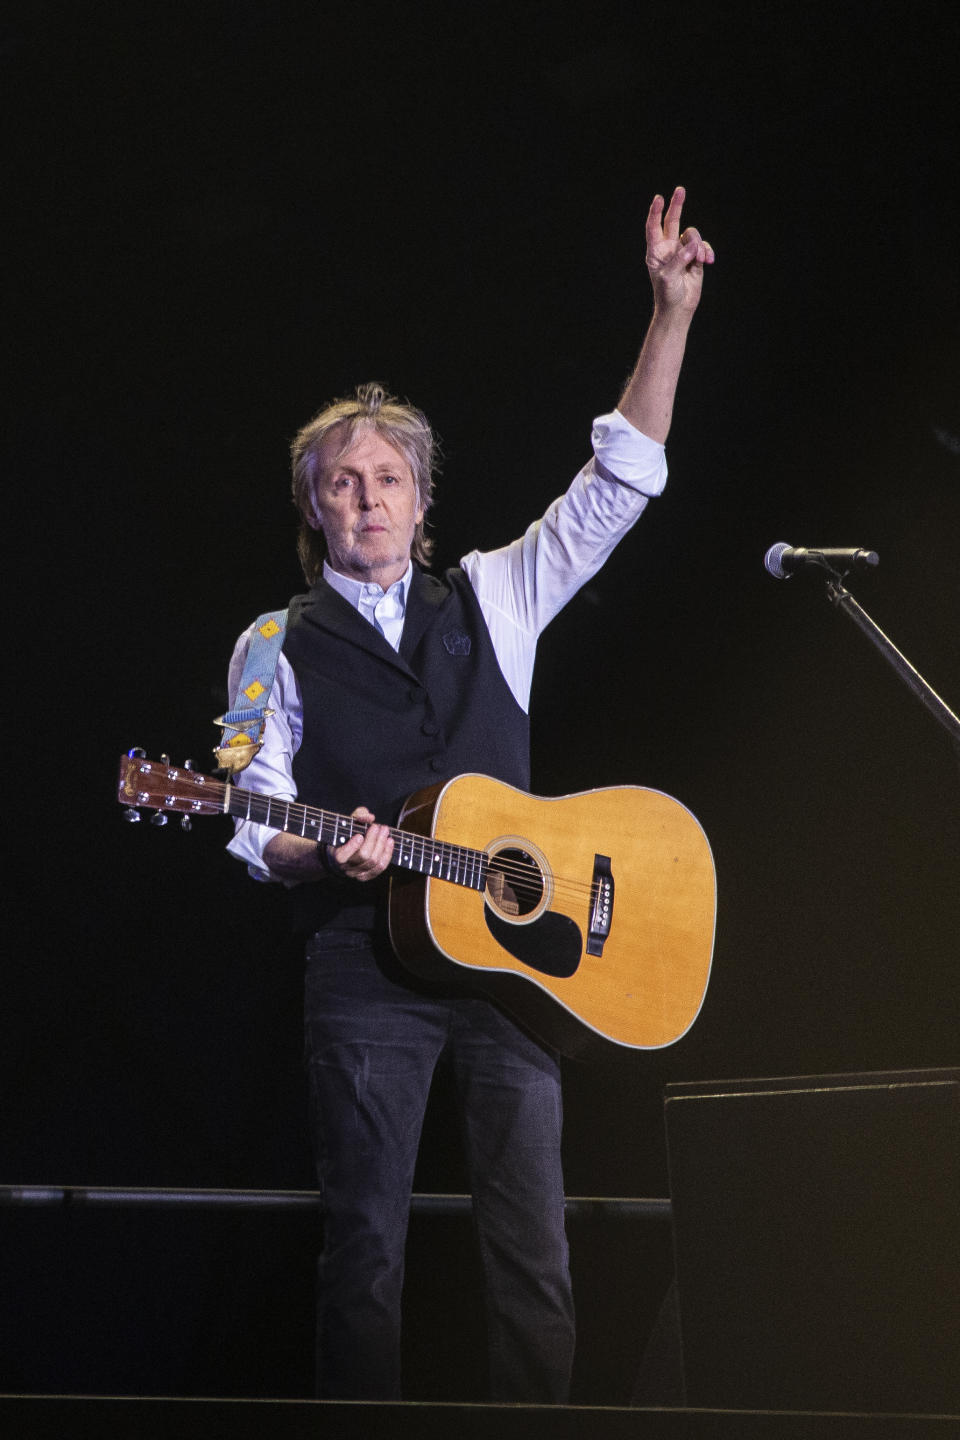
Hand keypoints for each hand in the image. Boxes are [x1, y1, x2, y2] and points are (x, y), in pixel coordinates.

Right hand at [327, 805, 393, 881]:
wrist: (340, 854)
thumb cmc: (345, 835)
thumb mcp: (347, 822)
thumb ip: (357, 816)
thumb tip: (370, 817)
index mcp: (336, 855)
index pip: (342, 856)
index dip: (352, 847)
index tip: (359, 836)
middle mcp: (345, 867)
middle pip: (363, 856)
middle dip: (373, 840)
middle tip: (380, 827)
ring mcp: (356, 873)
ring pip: (373, 862)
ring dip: (382, 846)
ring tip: (386, 832)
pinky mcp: (366, 876)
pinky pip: (380, 867)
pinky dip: (387, 854)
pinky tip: (390, 842)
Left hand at [645, 186, 714, 316]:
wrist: (679, 308)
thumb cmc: (667, 294)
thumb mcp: (668, 277)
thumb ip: (679, 259)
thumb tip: (693, 245)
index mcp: (655, 251)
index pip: (653, 227)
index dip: (656, 213)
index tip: (658, 199)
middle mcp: (668, 248)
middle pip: (672, 221)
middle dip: (676, 205)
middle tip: (680, 190)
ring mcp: (682, 252)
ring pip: (692, 235)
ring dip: (698, 245)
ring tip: (701, 260)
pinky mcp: (695, 258)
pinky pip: (703, 246)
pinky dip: (707, 251)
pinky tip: (709, 261)